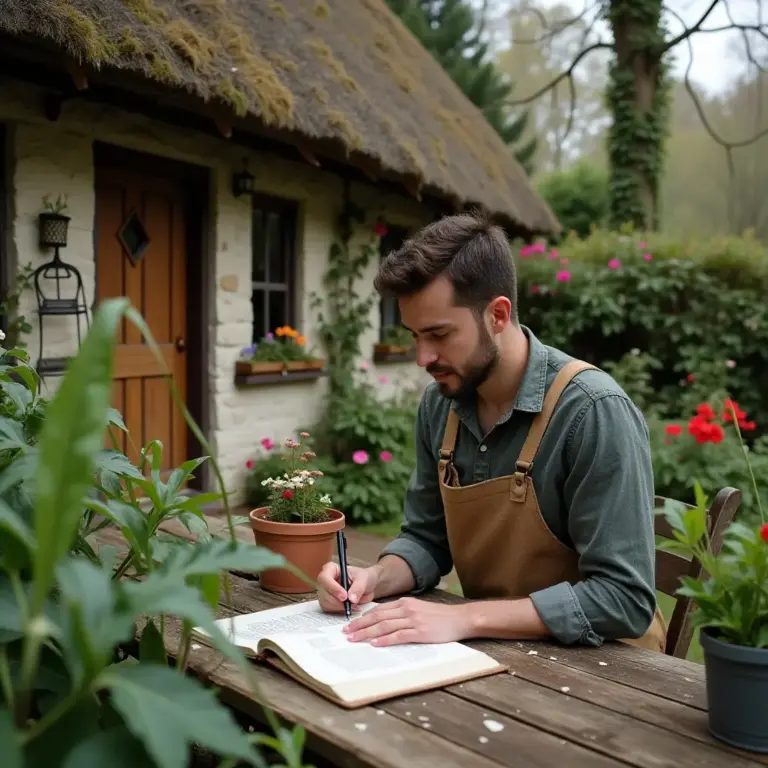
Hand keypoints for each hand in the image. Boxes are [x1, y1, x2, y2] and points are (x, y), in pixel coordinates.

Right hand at [316, 562, 378, 612]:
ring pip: (326, 603)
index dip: (333, 588)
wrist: (368, 586)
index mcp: (332, 569)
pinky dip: (340, 611)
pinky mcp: (329, 603)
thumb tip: (351, 599)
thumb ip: (357, 587)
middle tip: (351, 604)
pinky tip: (351, 608)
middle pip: (324, 593)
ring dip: (339, 607)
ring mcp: (326, 592)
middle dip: (337, 601)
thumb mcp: (363, 579)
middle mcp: (326, 581)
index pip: (324, 578)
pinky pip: (329, 610)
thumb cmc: (364, 577)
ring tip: (354, 605)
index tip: (344, 596)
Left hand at [342, 597, 471, 645]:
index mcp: (405, 603)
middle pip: (377, 617)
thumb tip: (386, 622)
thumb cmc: (441, 617)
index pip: (379, 610)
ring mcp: (413, 620)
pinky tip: (374, 644)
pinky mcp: (420, 632)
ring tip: (354, 639)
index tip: (351, 624)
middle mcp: (406, 609)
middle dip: (360, 625)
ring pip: (384, 626)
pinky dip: (385, 640)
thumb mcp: (419, 609)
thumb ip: (403, 613)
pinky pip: (398, 635)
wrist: (460, 618)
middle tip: (346, 632)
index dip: (363, 617)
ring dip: (367, 633)